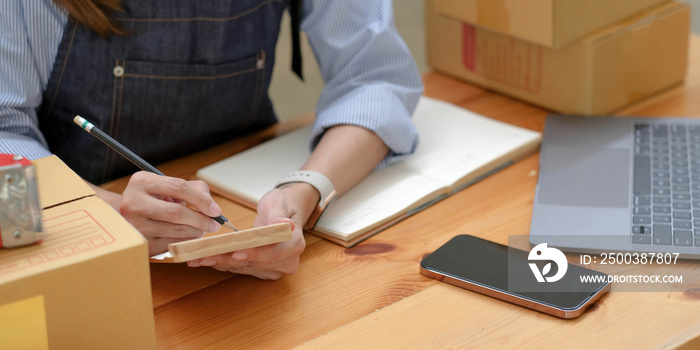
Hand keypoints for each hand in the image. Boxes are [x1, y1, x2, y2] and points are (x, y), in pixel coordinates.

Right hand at [119, 171, 222, 254]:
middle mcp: (133, 202)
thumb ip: (195, 189)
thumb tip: (212, 207)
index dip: (201, 199)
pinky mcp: (139, 242)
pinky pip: (170, 245)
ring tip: (202, 229)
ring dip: (195, 232)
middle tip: (214, 224)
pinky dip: (185, 242)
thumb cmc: (155, 199)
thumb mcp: (170, 187)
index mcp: (142, 182)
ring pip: (175, 231)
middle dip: (200, 220)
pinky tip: (189, 237)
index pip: (178, 187)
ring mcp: (134, 224)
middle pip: (175, 212)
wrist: (128, 216)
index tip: (216, 210)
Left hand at [187, 185, 313, 279]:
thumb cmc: (282, 205)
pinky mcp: (262, 271)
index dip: (254, 254)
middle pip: (254, 263)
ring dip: (221, 263)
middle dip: (228, 259)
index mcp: (294, 244)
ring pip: (245, 268)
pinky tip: (207, 259)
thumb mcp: (279, 202)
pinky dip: (224, 263)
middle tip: (204, 256)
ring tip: (199, 257)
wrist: (285, 213)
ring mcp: (275, 269)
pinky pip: (242, 268)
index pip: (273, 253)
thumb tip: (285, 224)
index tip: (235, 253)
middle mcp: (287, 261)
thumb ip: (278, 214)